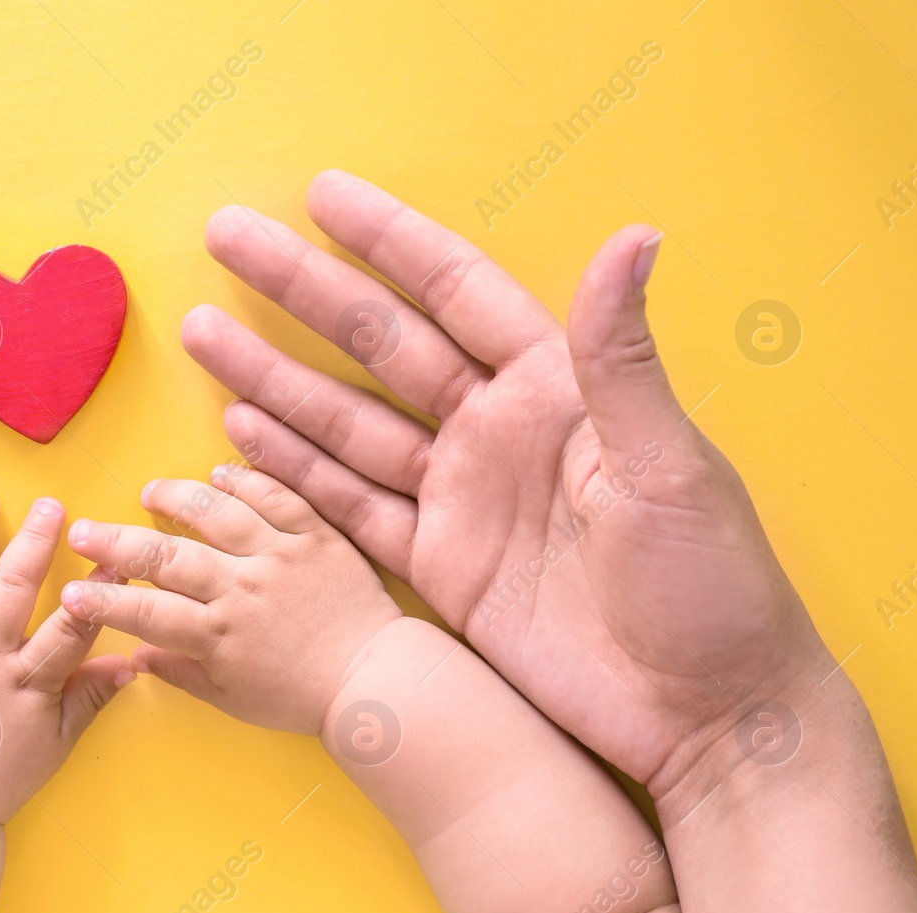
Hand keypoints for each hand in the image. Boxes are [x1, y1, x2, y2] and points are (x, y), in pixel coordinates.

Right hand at [61, 466, 400, 733]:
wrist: (374, 679)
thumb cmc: (303, 697)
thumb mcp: (233, 700)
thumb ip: (181, 674)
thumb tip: (136, 658)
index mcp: (219, 636)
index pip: (145, 612)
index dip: (103, 600)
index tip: (70, 591)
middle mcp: (244, 590)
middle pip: (167, 556)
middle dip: (116, 541)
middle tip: (83, 529)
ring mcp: (281, 557)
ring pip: (217, 514)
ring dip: (177, 498)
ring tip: (149, 491)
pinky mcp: (317, 536)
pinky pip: (277, 497)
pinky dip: (245, 480)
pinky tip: (218, 474)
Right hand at [182, 170, 829, 792]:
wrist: (701, 713)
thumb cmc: (710, 585)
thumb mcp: (669, 467)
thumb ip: (621, 360)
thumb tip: (633, 234)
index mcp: (554, 388)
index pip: (455, 292)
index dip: (387, 241)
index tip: (320, 195)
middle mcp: (496, 430)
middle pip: (380, 345)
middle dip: (303, 290)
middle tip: (228, 238)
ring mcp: (462, 498)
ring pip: (348, 422)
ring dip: (277, 378)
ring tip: (207, 334)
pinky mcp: (440, 566)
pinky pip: (352, 504)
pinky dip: (298, 470)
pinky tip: (245, 430)